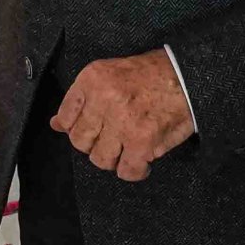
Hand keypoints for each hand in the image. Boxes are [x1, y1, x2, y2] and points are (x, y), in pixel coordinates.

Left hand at [50, 50, 193, 182]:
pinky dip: (134, 170)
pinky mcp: (142, 141)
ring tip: (127, 147)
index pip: (65, 117)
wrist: (187, 76)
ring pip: (100, 159)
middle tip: (112, 138)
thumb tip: (56, 124)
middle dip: (94, 144)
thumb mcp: (109, 74)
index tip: (91, 129)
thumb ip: (82, 99)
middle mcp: (104, 99)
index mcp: (92, 79)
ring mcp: (122, 121)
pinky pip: (126, 170)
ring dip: (114, 158)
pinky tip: (141, 160)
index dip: (76, 128)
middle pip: (80, 141)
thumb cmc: (151, 75)